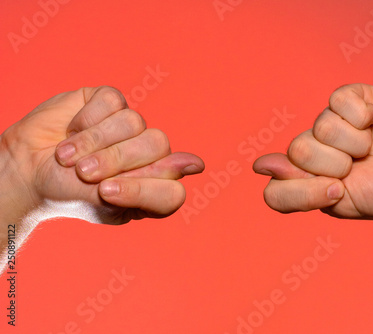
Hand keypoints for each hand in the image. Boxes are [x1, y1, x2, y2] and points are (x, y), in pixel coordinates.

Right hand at [0, 86, 204, 224]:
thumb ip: (149, 186)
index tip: (107, 191)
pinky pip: (112, 101)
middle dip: (115, 159)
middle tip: (84, 173)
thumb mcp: (104, 202)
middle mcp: (148, 155)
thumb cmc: (68, 193)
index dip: (143, 186)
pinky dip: (86, 120)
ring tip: (68, 156)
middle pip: (158, 144)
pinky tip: (72, 131)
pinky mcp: (110, 102)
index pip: (172, 188)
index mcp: (152, 188)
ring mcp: (131, 126)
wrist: (26, 172)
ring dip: (94, 141)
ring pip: (134, 120)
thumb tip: (198, 164)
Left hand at [253, 83, 372, 221]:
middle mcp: (311, 147)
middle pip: (298, 149)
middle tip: (357, 167)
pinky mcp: (351, 99)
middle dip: (335, 164)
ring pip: (322, 126)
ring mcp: (330, 121)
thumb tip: (259, 165)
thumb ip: (295, 190)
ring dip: (354, 143)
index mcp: (302, 177)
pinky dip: (362, 115)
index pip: (275, 187)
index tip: (338, 191)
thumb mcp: (338, 203)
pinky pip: (339, 100)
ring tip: (369, 148)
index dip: (304, 191)